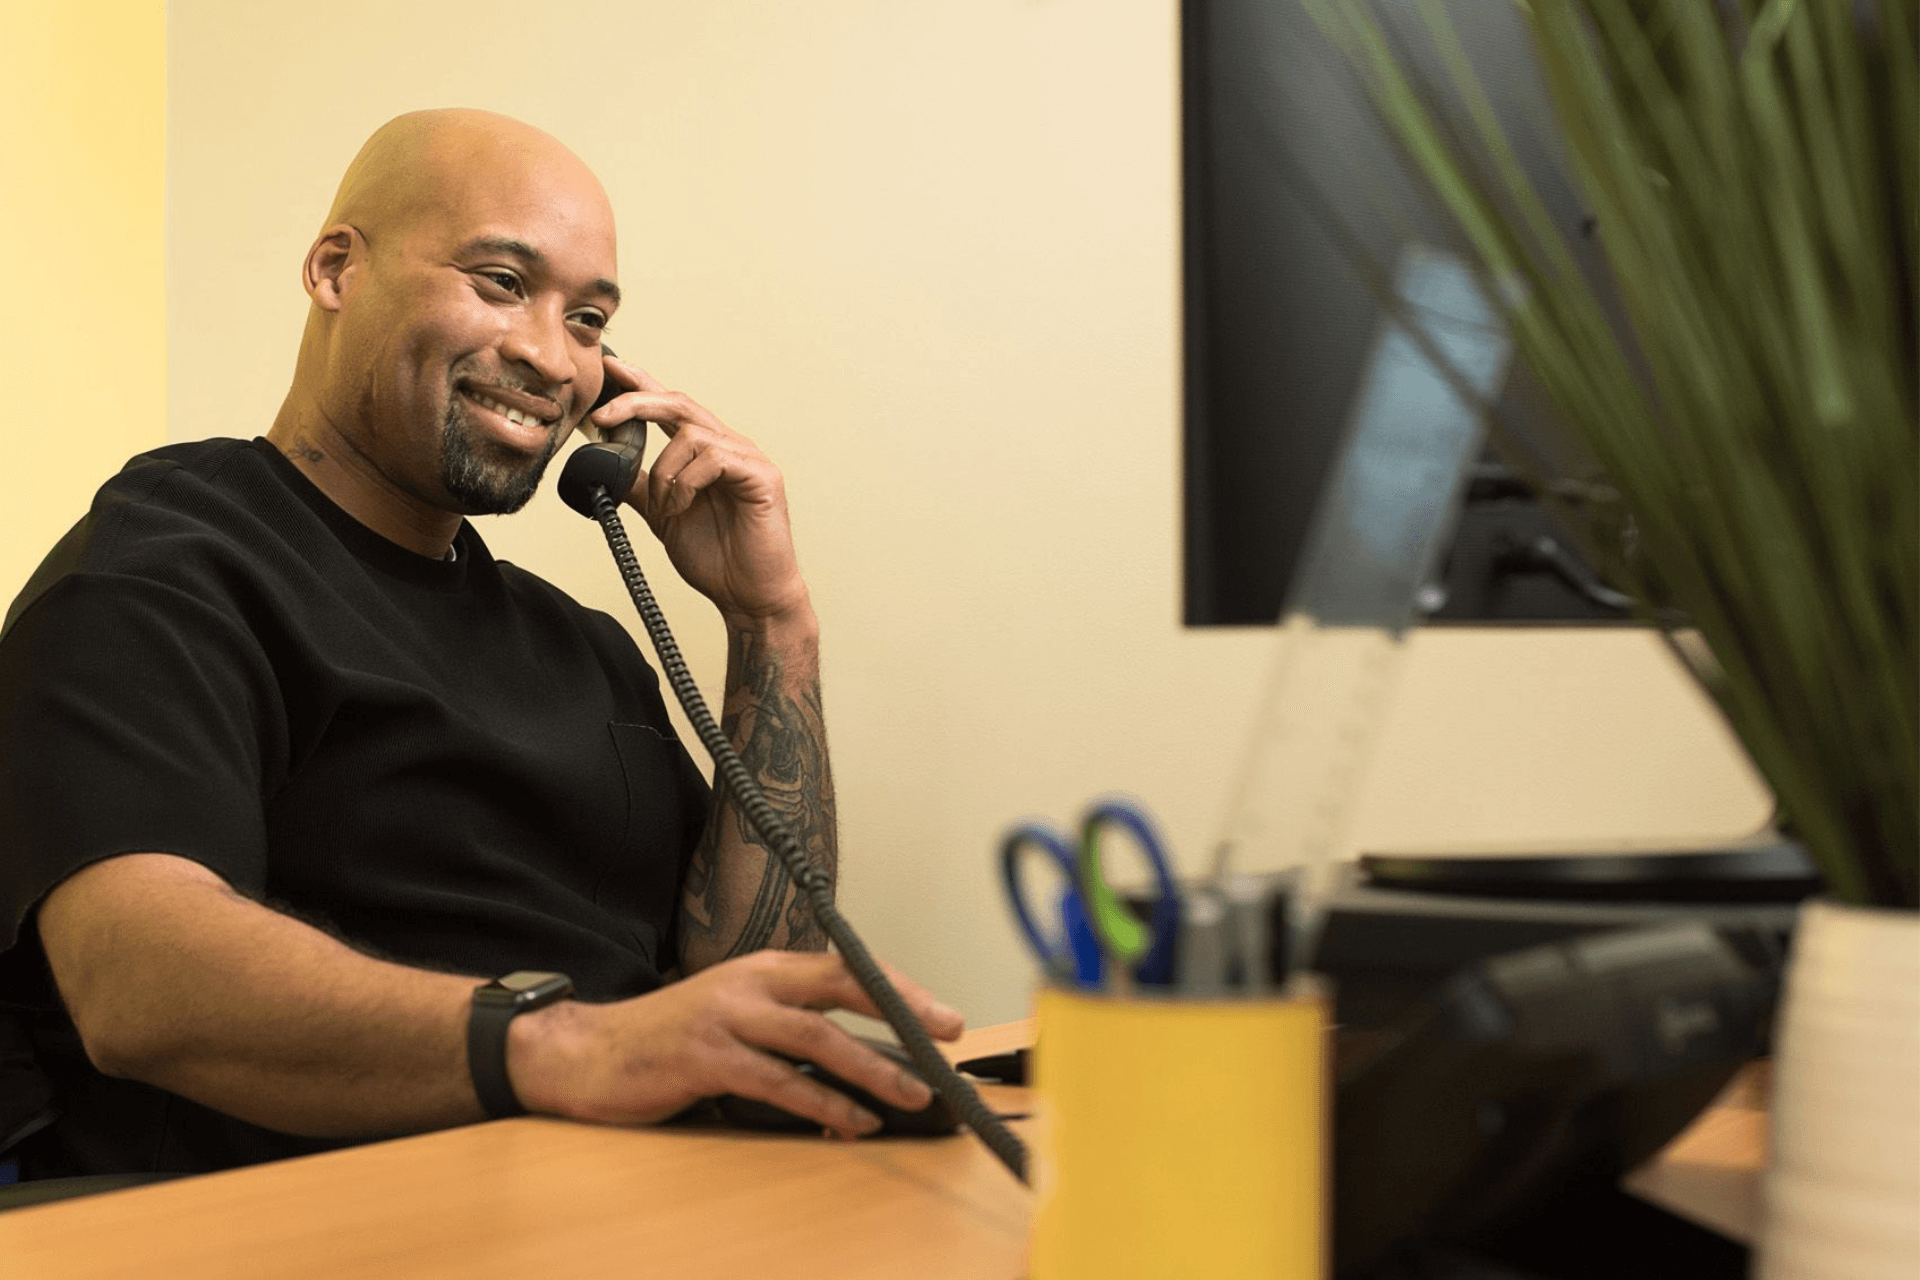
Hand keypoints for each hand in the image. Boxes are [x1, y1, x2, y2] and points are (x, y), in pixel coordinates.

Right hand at [507, 951, 964, 1139]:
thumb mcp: (736, 1014)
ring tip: (911, 1093)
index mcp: (763, 969)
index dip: (897, 988)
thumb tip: (857, 1058)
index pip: (844, 968)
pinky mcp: (706, 1057)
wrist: (591, 1051)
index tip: (941, 1012)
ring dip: (871, 1068)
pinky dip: (821, 1102)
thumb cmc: (671, 1039)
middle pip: (840, 987)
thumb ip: (788, 1025)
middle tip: (945, 1035)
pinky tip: (851, 1121)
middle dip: (900, 1011)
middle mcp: (750, 984)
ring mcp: (727, 1018)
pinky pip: (777, 1081)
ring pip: (816, 1038)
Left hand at [588, 354, 808, 624]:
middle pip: (680, 404)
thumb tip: (606, 467)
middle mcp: (729, 447)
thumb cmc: (717, 559)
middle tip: (604, 415)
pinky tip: (682, 508)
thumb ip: (643, 487)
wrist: (748, 596)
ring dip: (664, 469)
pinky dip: (687, 482)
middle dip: (637, 402)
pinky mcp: (762, 477)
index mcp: (707, 453)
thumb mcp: (665, 516)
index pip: (672, 406)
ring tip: (663, 506)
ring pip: (693, 433)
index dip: (641, 383)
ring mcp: (748, 459)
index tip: (610, 367)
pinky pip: (715, 458)